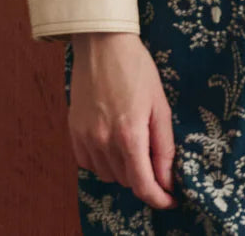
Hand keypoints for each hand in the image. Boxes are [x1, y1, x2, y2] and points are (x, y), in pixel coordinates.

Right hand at [67, 31, 177, 208]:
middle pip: (127, 181)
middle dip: (144, 176)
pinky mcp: (73, 132)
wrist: (103, 44)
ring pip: (108, 174)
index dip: (159, 198)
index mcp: (129, 135)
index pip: (143, 185)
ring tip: (133, 141)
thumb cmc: (136, 69)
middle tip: (155, 156)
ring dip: (124, 168)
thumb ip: (163, 146)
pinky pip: (89, 163)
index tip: (171, 199)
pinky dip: (103, 160)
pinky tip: (113, 141)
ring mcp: (85, 138)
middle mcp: (104, 142)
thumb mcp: (159, 104)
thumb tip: (168, 179)